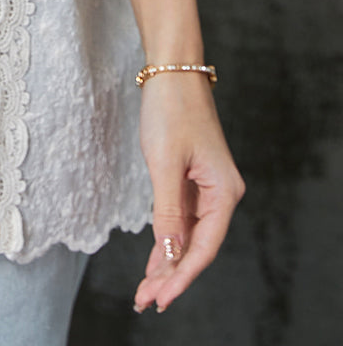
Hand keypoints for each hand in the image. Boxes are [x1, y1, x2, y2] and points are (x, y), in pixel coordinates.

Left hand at [133, 72, 243, 312]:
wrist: (171, 70)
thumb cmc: (170, 110)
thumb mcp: (165, 162)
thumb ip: (168, 210)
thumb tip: (170, 253)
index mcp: (224, 190)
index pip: (205, 246)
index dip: (182, 275)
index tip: (160, 297)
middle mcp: (222, 193)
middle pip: (198, 245)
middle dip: (172, 274)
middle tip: (146, 300)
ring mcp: (208, 186)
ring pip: (189, 235)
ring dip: (168, 261)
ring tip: (146, 289)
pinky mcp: (193, 178)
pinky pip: (182, 218)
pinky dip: (167, 239)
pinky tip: (155, 261)